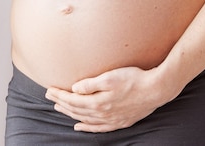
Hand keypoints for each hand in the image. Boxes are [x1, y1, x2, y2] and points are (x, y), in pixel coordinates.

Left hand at [45, 66, 162, 132]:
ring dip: (71, 114)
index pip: (73, 99)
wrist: (155, 90)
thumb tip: (74, 89)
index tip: (49, 90)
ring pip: (84, 119)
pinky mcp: (119, 122)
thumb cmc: (133, 79)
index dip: (60, 95)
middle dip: (62, 103)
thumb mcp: (110, 77)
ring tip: (60, 108)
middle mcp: (102, 114)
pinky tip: (79, 126)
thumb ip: (91, 84)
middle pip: (76, 110)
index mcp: (98, 101)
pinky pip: (97, 128)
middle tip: (50, 97)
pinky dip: (86, 127)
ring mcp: (110, 120)